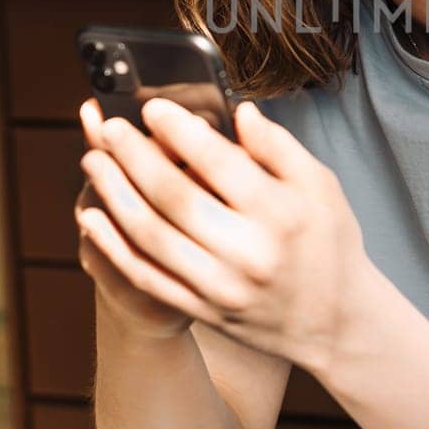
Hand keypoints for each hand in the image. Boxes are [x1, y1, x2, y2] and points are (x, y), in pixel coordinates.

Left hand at [76, 95, 374, 374]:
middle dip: (133, 157)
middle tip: (109, 129)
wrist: (335, 321)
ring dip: (114, 195)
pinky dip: (113, 246)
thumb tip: (239, 112)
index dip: (179, 131)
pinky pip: (147, 276)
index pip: (218, 162)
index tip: (152, 107)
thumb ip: (279, 147)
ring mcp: (221, 286)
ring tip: (93, 161)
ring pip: (151, 236)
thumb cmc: (329, 242)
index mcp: (280, 213)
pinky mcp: (203, 309)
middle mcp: (248, 252)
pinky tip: (93, 218)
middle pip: (174, 197)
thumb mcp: (321, 186)